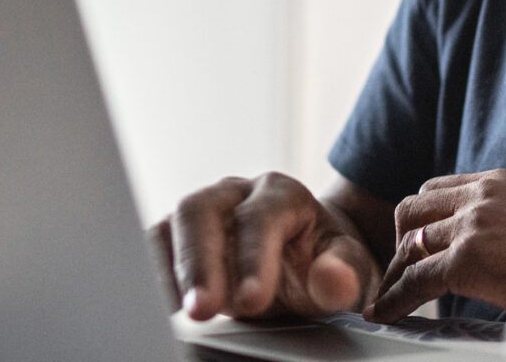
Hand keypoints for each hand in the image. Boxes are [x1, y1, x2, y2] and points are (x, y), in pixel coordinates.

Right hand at [149, 172, 380, 320]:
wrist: (308, 259)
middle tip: (203, 309)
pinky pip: (155, 246)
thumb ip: (344, 273)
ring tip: (179, 310)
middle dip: (199, 262)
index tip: (251, 300)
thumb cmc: (327, 261)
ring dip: (171, 269)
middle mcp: (236, 194)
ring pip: (172, 224)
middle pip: (202, 210)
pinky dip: (154, 274)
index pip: (260, 217)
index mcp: (281, 194)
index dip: (253, 258)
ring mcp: (204, 212)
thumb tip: (333, 280)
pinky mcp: (180, 236)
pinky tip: (160, 304)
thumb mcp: (350, 269)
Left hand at [367, 169, 505, 322]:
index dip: (422, 220)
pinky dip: (396, 298)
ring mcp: (473, 224)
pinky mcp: (468, 259)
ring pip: (410, 243)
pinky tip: (387, 313)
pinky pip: (416, 280)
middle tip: (401, 270)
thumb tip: (489, 243)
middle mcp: (481, 194)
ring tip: (390, 296)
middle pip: (414, 208)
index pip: (438, 190)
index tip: (416, 244)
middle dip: (401, 240)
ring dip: (396, 272)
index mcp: (499, 181)